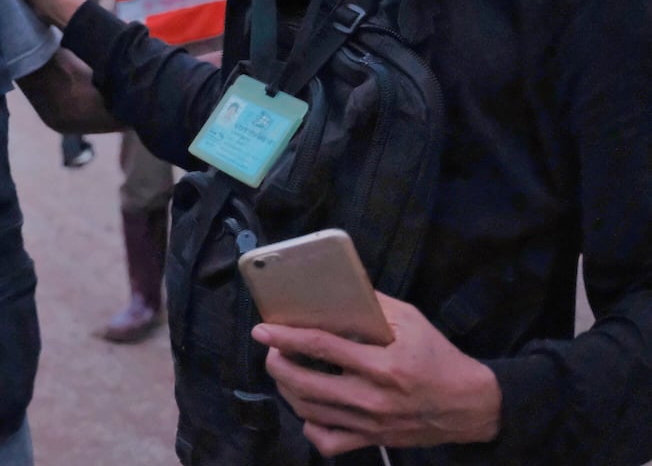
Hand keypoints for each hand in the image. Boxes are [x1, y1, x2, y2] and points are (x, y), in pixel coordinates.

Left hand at [253, 292, 500, 455]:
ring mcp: (370, 424)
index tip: (262, 331)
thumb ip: (373, 305)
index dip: (287, 337)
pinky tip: (308, 409)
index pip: (322, 348)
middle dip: (278, 365)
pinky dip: (310, 427)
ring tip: (283, 371)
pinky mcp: (372, 441)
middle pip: (306, 385)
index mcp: (383, 365)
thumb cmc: (438, 358)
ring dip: (287, 390)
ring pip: (310, 412)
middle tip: (271, 350)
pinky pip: (329, 442)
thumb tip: (336, 290)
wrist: (470, 406)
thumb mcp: (412, 321)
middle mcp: (372, 398)